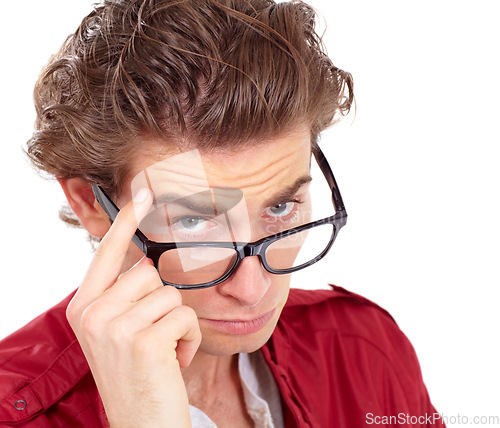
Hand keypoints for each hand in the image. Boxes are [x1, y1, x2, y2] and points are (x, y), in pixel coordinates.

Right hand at [66, 188, 200, 426]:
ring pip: (171, 294)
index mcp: (85, 306)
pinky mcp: (144, 340)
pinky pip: (185, 316)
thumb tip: (147, 262)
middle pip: (150, 273)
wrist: (143, 425)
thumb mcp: (119, 332)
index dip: (127, 220)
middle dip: (162, 302)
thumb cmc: (137, 375)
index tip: (144, 190)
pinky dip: (189, 338)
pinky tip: (173, 361)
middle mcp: (93, 313)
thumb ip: (125, 296)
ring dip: (178, 322)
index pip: (107, 251)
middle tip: (154, 336)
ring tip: (164, 350)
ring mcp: (115, 326)